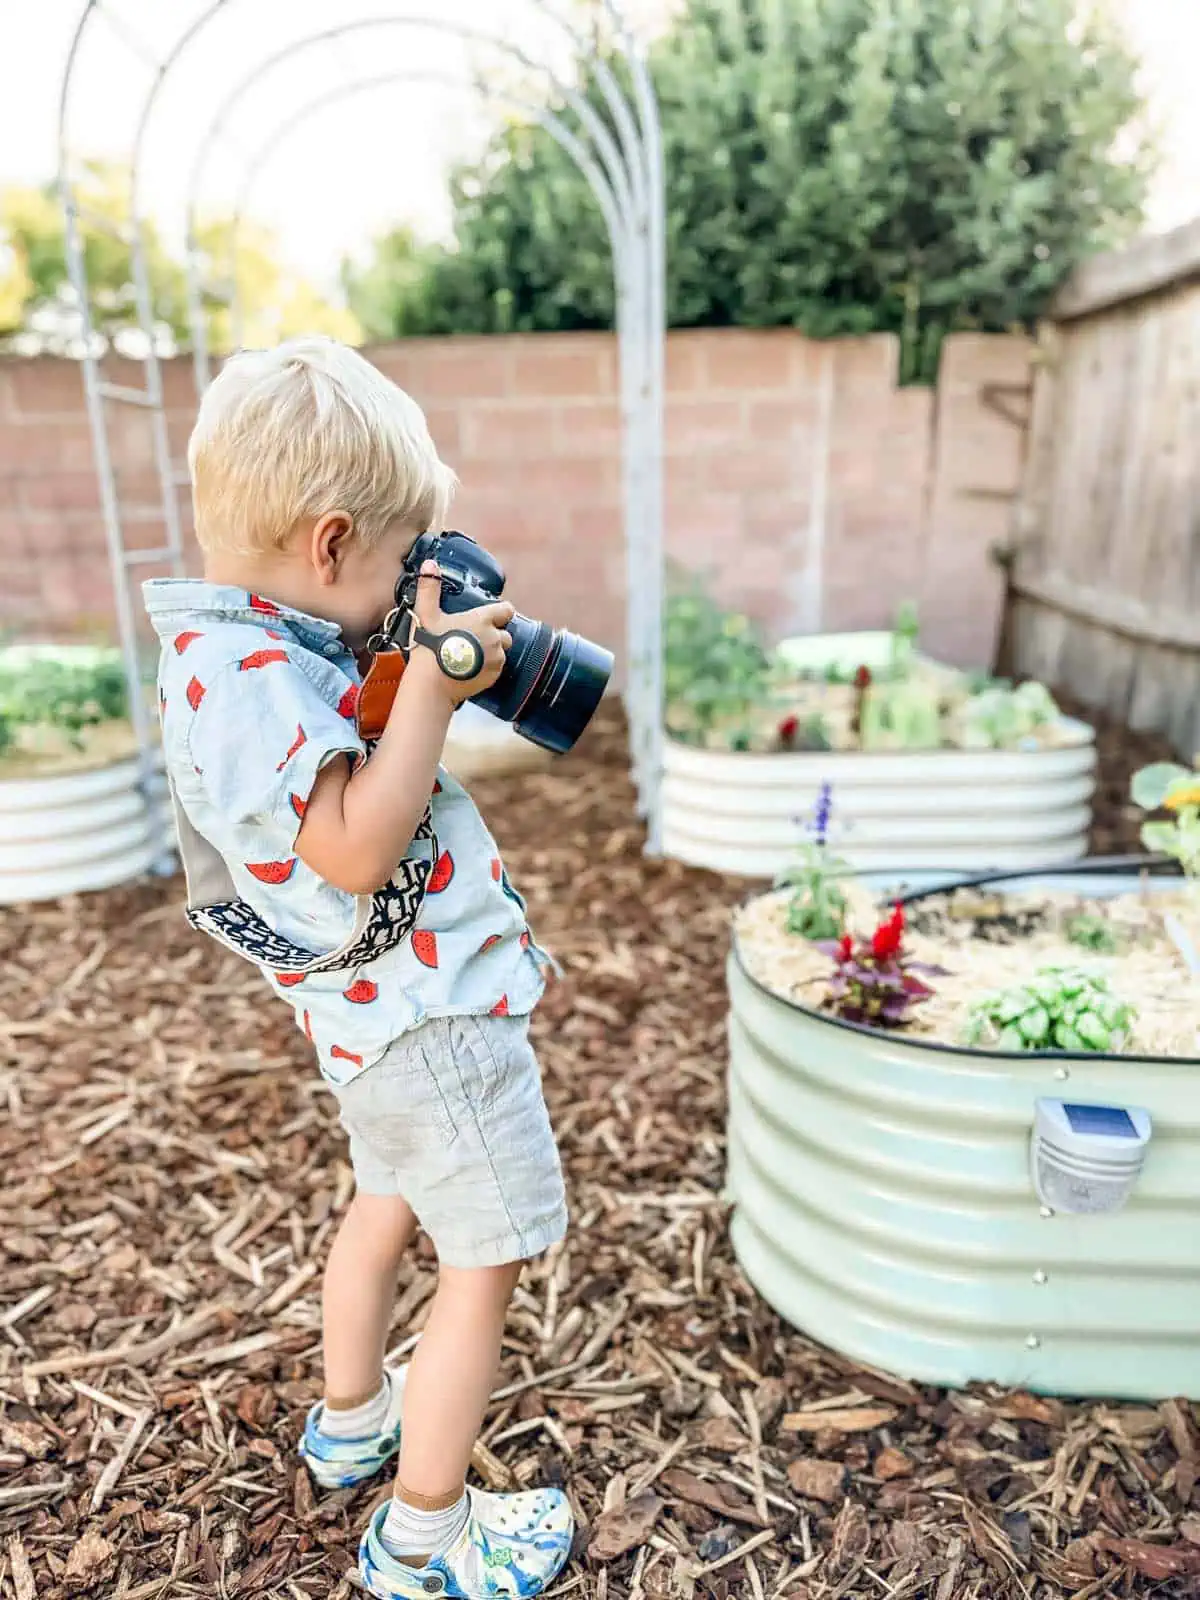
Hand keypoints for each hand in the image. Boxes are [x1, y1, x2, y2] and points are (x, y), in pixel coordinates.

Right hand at [412, 560, 513, 704]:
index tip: (491, 616)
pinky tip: (471, 668)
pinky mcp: (494, 676)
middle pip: (504, 633)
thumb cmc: (429, 648)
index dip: (500, 613)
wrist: (432, 683)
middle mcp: (495, 637)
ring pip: (501, 652)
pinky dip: (488, 668)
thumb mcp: (426, 614)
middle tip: (473, 639)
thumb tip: (430, 565)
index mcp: (483, 619)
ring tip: (470, 655)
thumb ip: (430, 589)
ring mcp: (497, 658)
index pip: (506, 610)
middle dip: (493, 635)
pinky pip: (497, 669)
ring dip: (491, 652)